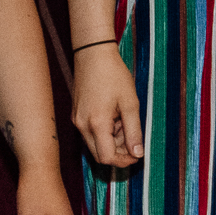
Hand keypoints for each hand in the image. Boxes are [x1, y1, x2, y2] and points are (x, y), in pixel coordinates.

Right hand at [73, 44, 143, 167]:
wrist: (93, 54)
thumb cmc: (113, 75)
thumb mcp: (130, 103)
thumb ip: (134, 131)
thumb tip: (138, 153)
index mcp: (96, 123)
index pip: (107, 157)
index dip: (124, 160)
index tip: (138, 155)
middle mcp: (82, 125)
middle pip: (100, 154)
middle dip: (119, 152)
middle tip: (134, 139)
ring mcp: (77, 120)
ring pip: (95, 143)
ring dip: (112, 140)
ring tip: (125, 121)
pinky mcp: (77, 114)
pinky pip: (91, 132)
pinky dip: (105, 131)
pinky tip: (116, 116)